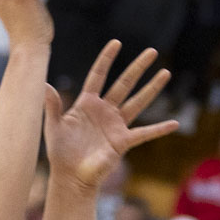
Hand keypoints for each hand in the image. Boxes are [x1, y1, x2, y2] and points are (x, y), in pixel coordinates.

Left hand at [43, 43, 177, 193]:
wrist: (70, 177)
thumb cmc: (60, 152)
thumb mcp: (53, 127)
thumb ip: (52, 106)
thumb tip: (44, 85)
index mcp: (87, 104)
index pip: (98, 76)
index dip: (106, 59)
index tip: (117, 43)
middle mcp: (105, 111)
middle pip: (124, 84)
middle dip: (138, 68)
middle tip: (152, 52)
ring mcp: (116, 125)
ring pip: (137, 102)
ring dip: (152, 88)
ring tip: (165, 73)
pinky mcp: (123, 142)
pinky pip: (145, 133)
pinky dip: (159, 129)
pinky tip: (174, 123)